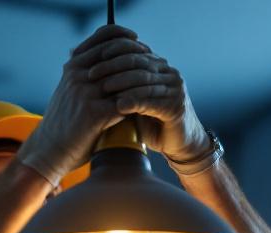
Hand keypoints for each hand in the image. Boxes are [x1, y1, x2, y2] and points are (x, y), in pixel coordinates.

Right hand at [18, 25, 142, 186]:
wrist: (50, 150)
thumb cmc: (64, 121)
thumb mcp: (70, 90)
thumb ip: (84, 74)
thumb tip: (107, 59)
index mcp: (73, 66)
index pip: (102, 37)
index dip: (122, 35)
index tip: (137, 40)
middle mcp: (78, 75)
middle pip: (116, 53)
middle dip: (137, 54)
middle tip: (153, 59)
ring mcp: (85, 93)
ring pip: (124, 77)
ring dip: (141, 78)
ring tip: (154, 82)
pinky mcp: (94, 114)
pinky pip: (125, 102)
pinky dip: (139, 101)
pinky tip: (149, 104)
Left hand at [86, 35, 209, 163]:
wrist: (178, 144)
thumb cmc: (152, 121)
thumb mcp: (135, 98)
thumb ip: (123, 84)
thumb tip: (94, 70)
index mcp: (159, 66)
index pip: (135, 50)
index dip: (113, 52)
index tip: (93, 58)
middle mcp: (169, 73)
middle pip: (138, 63)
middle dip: (112, 66)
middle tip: (92, 73)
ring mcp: (175, 89)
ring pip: (144, 80)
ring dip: (121, 83)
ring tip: (103, 88)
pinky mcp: (176, 107)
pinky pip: (152, 101)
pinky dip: (135, 102)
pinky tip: (120, 105)